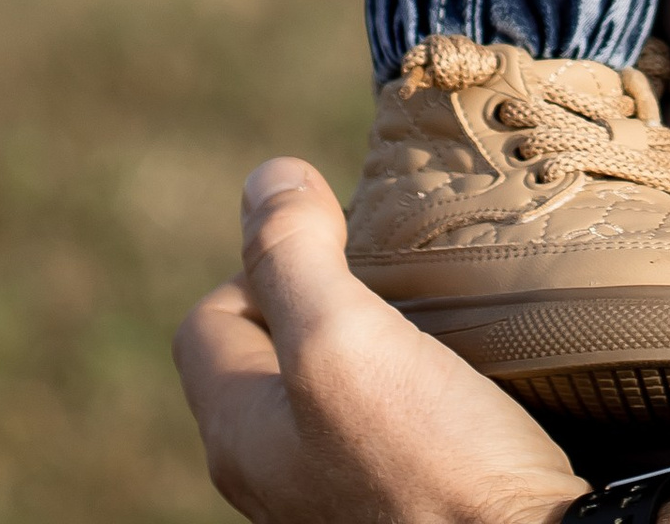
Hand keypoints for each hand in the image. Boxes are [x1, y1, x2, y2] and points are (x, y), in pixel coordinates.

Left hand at [178, 156, 583, 521]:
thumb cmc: (431, 466)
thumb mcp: (343, 340)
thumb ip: (292, 257)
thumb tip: (267, 177)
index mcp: (241, 433)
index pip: (212, 316)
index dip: (266, 261)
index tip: (344, 244)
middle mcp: (274, 472)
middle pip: (271, 348)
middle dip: (325, 292)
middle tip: (393, 271)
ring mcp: (333, 493)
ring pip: (331, 383)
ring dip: (371, 335)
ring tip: (430, 313)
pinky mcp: (399, 499)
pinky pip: (382, 418)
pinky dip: (408, 379)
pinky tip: (457, 371)